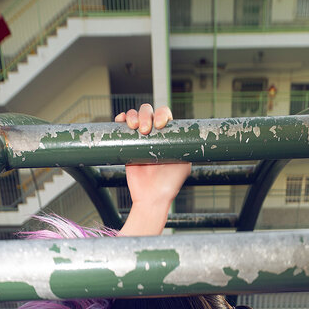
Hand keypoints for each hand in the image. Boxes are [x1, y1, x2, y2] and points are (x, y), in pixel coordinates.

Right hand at [115, 103, 190, 234]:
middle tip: (146, 130)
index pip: (165, 115)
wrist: (151, 197)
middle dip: (146, 115)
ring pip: (135, 115)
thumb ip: (185, 149)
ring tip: (133, 128)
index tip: (160, 124)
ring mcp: (140, 138)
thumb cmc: (169, 184)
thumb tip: (187, 135)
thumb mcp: (184, 165)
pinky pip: (122, 126)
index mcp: (168, 136)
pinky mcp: (127, 145)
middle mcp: (154, 134)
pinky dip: (121, 119)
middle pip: (149, 111)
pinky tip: (121, 121)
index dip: (162, 114)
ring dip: (133, 116)